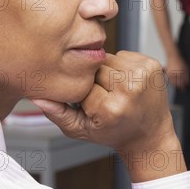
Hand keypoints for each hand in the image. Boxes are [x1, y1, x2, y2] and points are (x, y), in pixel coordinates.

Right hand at [31, 51, 185, 181]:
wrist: (149, 134)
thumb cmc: (114, 132)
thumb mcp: (81, 130)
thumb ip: (57, 113)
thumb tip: (36, 95)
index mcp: (111, 108)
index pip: (82, 85)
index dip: (81, 93)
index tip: (89, 103)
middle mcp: (130, 89)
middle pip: (95, 68)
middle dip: (94, 79)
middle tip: (102, 95)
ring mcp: (144, 74)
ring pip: (109, 58)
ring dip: (107, 70)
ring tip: (114, 88)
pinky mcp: (152, 64)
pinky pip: (124, 54)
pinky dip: (121, 66)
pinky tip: (126, 81)